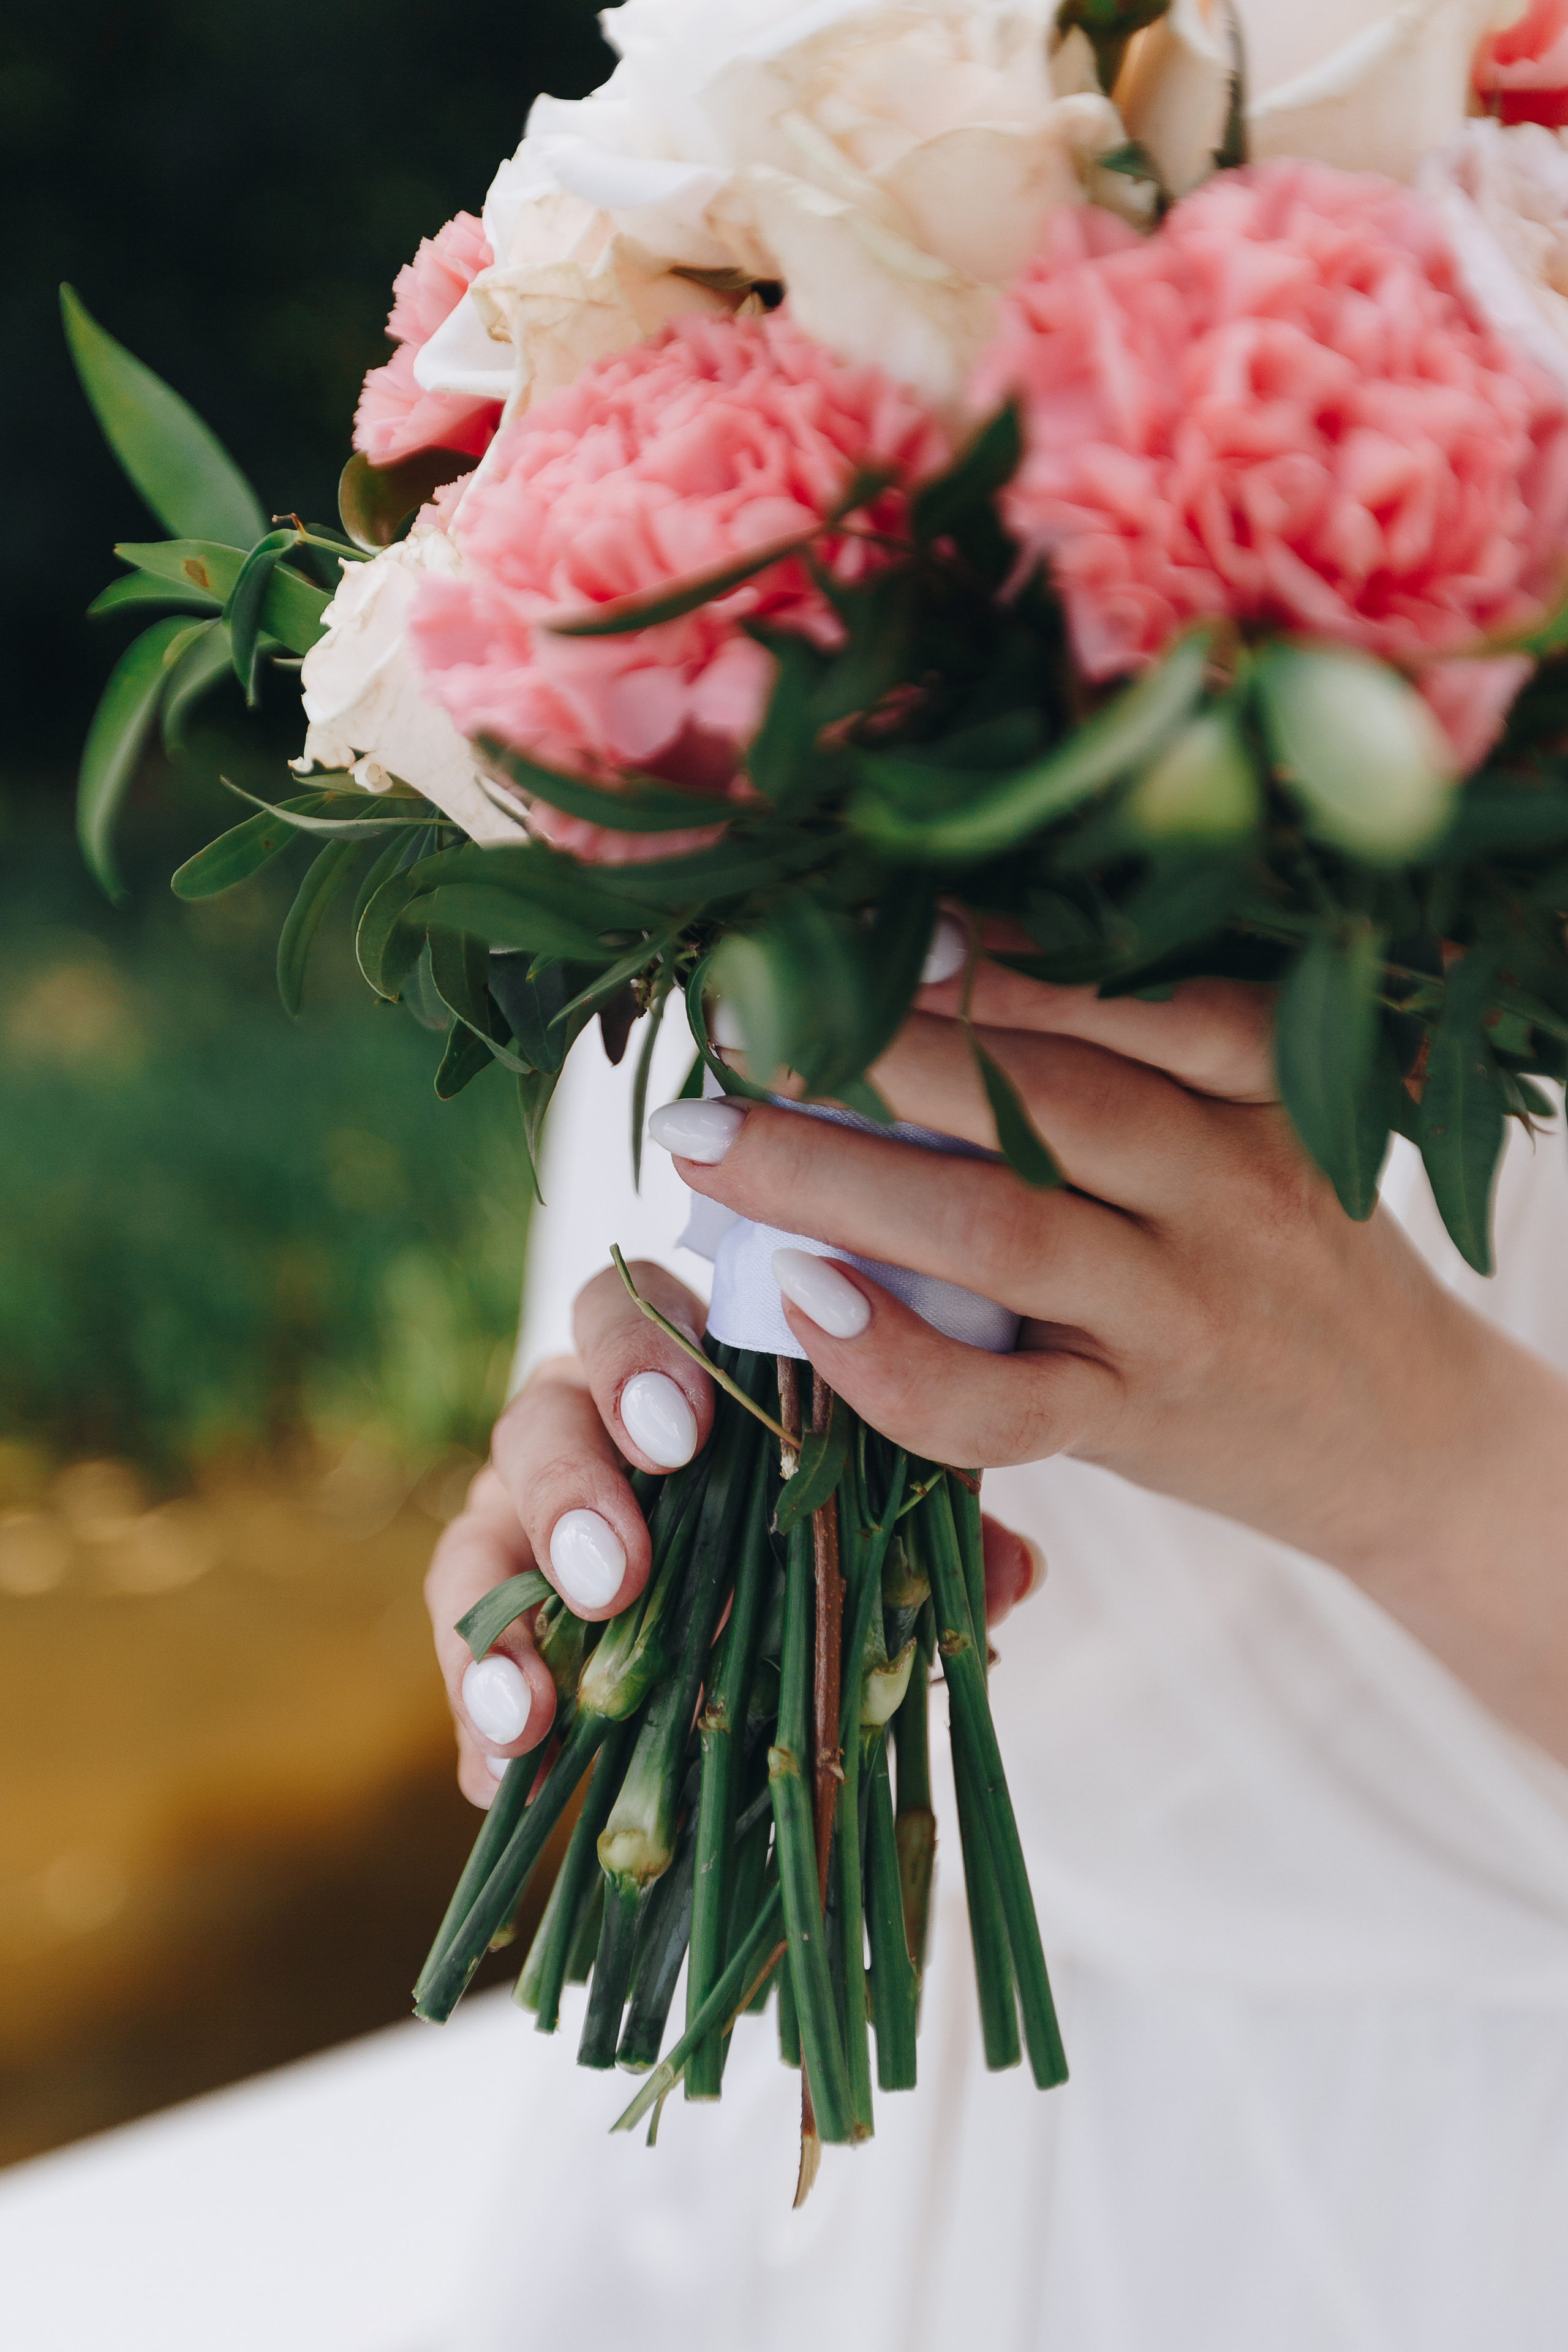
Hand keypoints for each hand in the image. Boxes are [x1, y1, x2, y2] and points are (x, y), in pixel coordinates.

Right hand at [424, 1259, 1043, 1805]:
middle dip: (570, 1491)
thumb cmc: (817, 1509)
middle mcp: (580, 1419)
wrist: (767, 1589)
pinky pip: (468, 1645)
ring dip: (497, 1619)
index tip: (684, 1434)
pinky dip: (480, 1708)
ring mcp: (523, 1511)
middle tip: (613, 1572)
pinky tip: (497, 1775)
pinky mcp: (495, 1604)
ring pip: (477, 1533)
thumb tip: (1013, 1572)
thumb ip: (932, 1528)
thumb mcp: (879, 1515)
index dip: (641, 1361)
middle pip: (540, 1416)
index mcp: (674, 1362)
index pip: (632, 1313)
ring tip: (534, 1706)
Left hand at [651, 964, 1567, 1762]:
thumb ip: (1127, 1062)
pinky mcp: (1134, 1423)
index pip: (1131, 995)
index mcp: (1259, 1085)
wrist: (1401, 1435)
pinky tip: (802, 1306)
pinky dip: (893, 1362)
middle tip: (733, 1015)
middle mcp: (1225, 1187)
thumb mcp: (1251, 1128)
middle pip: (1042, 1095)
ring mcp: (1179, 1311)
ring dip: (834, 1180)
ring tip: (706, 1142)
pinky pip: (1005, 1404)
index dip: (985, 957)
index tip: (850, 923)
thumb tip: (915, 972)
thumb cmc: (1283, 1250)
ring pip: (1000, 1229)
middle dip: (873, 1048)